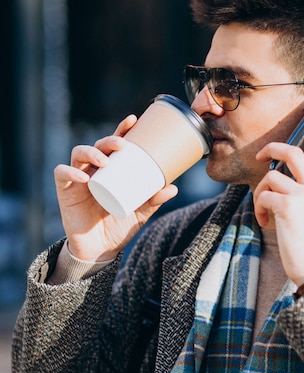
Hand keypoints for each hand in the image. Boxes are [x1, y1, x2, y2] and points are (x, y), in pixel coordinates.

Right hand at [54, 115, 177, 261]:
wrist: (100, 251)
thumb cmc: (119, 227)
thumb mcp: (140, 213)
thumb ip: (154, 201)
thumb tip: (173, 188)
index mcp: (111, 170)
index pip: (114, 145)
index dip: (121, 130)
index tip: (133, 121)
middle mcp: (93, 170)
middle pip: (97, 145)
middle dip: (109, 140)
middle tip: (123, 145)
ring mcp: (78, 179)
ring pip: (78, 154)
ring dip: (91, 152)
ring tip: (105, 160)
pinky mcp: (65, 191)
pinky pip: (61, 174)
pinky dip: (70, 171)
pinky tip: (83, 176)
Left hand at [253, 124, 303, 285]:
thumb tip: (283, 186)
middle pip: (293, 153)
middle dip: (272, 149)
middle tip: (261, 155)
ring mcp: (303, 194)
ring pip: (271, 177)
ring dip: (260, 193)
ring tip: (263, 212)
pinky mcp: (287, 205)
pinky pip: (263, 196)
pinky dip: (258, 208)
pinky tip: (264, 222)